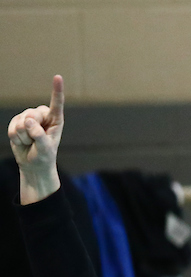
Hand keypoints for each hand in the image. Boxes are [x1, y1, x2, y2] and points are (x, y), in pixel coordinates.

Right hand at [8, 75, 64, 203]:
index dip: (56, 90)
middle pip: (32, 114)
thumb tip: (28, 121)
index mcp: (56, 120)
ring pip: (21, 121)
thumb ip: (39, 135)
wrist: (33, 165)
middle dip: (31, 130)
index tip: (58, 77)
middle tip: (35, 140)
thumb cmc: (44, 157)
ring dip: (23, 136)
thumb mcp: (45, 149)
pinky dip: (16, 137)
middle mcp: (42, 116)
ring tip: (30, 142)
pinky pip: (12, 128)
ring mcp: (29, 118)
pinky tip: (22, 141)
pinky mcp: (17, 122)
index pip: (56, 104)